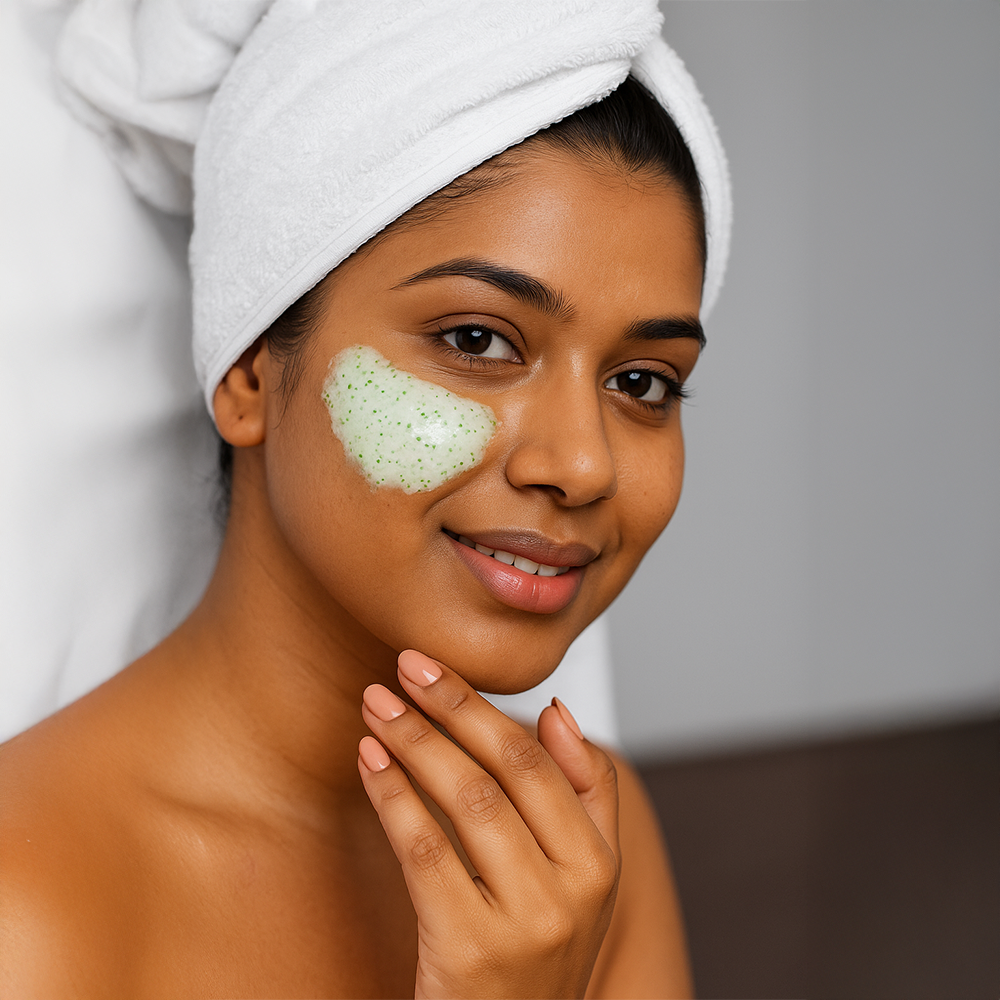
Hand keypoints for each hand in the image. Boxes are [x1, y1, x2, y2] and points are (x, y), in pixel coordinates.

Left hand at [358, 649, 620, 999]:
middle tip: (402, 666)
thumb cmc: (534, 954)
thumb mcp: (581, 883)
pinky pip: (425, 852)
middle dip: (449, 707)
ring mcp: (527, 923)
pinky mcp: (471, 952)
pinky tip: (368, 760)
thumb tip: (557, 711)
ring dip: (415, 741)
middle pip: (506, 770)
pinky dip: (394, 795)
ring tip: (376, 705)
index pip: (540, 760)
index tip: (435, 667)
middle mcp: (576, 890)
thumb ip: (584, 796)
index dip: (482, 705)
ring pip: (467, 801)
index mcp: (601, 862)